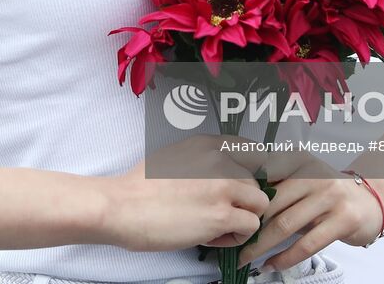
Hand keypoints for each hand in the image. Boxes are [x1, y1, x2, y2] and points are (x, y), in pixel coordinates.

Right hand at [103, 136, 270, 252]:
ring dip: (244, 218)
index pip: (253, 151)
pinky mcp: (221, 215)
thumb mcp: (175, 156)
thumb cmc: (140, 186)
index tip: (244, 188)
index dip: (253, 173)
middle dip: (243, 201)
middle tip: (220, 213)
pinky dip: (238, 236)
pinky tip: (215, 237)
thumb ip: (202, 161)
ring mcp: (223, 187)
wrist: (123, 206)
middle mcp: (220, 160)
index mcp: (207, 144)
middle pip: (256, 182)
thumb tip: (220, 175)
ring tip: (219, 227)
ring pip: (260, 204)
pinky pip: (251, 226)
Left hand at [236, 159, 383, 271]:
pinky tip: (272, 264)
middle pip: (272, 204)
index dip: (246, 196)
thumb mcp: (307, 182)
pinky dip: (284, 258)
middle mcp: (315, 176)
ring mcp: (330, 197)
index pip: (266, 177)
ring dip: (261, 245)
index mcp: (301, 162)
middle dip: (249, 225)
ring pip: (285, 225)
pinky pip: (306, 244)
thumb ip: (281, 190)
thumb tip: (245, 205)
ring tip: (246, 257)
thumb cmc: (333, 194)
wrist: (374, 200)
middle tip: (233, 241)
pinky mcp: (342, 220)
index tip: (229, 212)